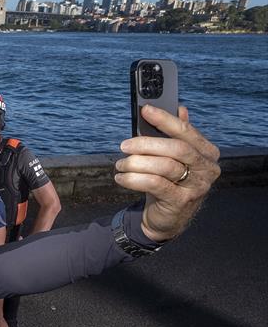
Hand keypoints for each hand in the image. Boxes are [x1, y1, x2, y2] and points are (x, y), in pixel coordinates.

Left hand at [115, 105, 219, 241]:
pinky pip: (155, 184)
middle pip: (176, 148)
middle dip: (146, 144)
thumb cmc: (169, 182)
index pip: (186, 132)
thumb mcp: (173, 159)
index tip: (145, 110)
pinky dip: (134, 179)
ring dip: (136, 163)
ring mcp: (197, 186)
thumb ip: (176, 135)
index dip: (165, 119)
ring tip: (120, 165)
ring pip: (164, 166)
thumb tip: (180, 108)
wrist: (168, 218)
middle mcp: (207, 168)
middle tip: (124, 146)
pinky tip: (121, 178)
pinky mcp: (181, 201)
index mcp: (207, 153)